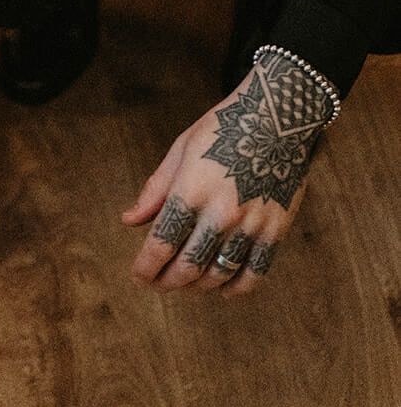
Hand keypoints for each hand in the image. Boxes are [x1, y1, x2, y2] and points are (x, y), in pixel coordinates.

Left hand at [121, 52, 334, 294]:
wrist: (276, 118)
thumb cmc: (222, 129)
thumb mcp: (181, 150)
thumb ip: (155, 190)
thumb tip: (129, 221)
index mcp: (191, 190)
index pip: (161, 244)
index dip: (146, 267)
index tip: (138, 275)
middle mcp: (221, 212)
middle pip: (188, 266)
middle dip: (166, 281)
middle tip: (156, 283)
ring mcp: (251, 224)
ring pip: (218, 274)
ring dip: (197, 287)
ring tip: (185, 283)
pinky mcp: (276, 230)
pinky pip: (255, 273)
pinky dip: (236, 289)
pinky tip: (221, 288)